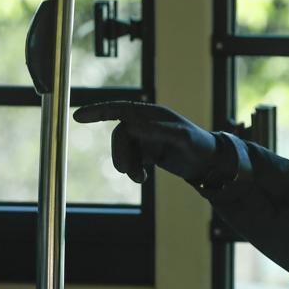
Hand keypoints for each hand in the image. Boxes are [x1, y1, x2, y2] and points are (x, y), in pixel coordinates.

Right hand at [73, 101, 217, 183]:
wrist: (210, 163)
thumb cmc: (199, 146)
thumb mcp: (182, 138)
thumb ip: (159, 130)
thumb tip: (132, 126)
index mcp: (152, 114)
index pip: (120, 109)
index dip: (98, 111)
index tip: (78, 116)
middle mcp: (147, 123)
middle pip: (120, 135)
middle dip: (120, 154)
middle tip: (127, 171)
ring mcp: (147, 137)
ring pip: (124, 150)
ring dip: (127, 165)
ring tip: (140, 178)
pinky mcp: (149, 151)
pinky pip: (132, 159)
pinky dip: (133, 169)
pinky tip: (142, 178)